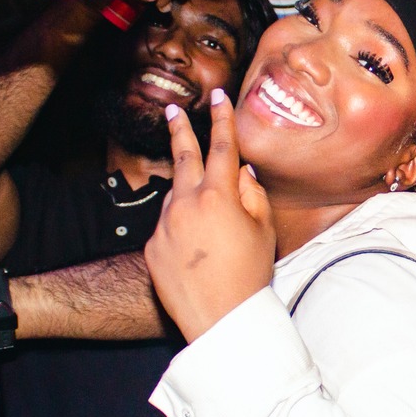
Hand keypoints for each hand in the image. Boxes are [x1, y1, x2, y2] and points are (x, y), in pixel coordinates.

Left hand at [144, 88, 274, 340]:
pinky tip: (197, 253)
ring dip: (189, 197)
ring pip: (176, 197)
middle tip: (174, 110)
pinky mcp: (151, 247)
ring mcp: (164, 225)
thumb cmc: (250, 275)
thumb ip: (252, 193)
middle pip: (182, 156)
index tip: (218, 96)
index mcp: (218, 195)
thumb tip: (241, 171)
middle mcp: (186, 203)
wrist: (221, 319)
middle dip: (180, 129)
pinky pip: (167, 227)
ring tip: (209, 225)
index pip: (222, 146)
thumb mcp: (264, 231)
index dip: (222, 118)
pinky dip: (181, 230)